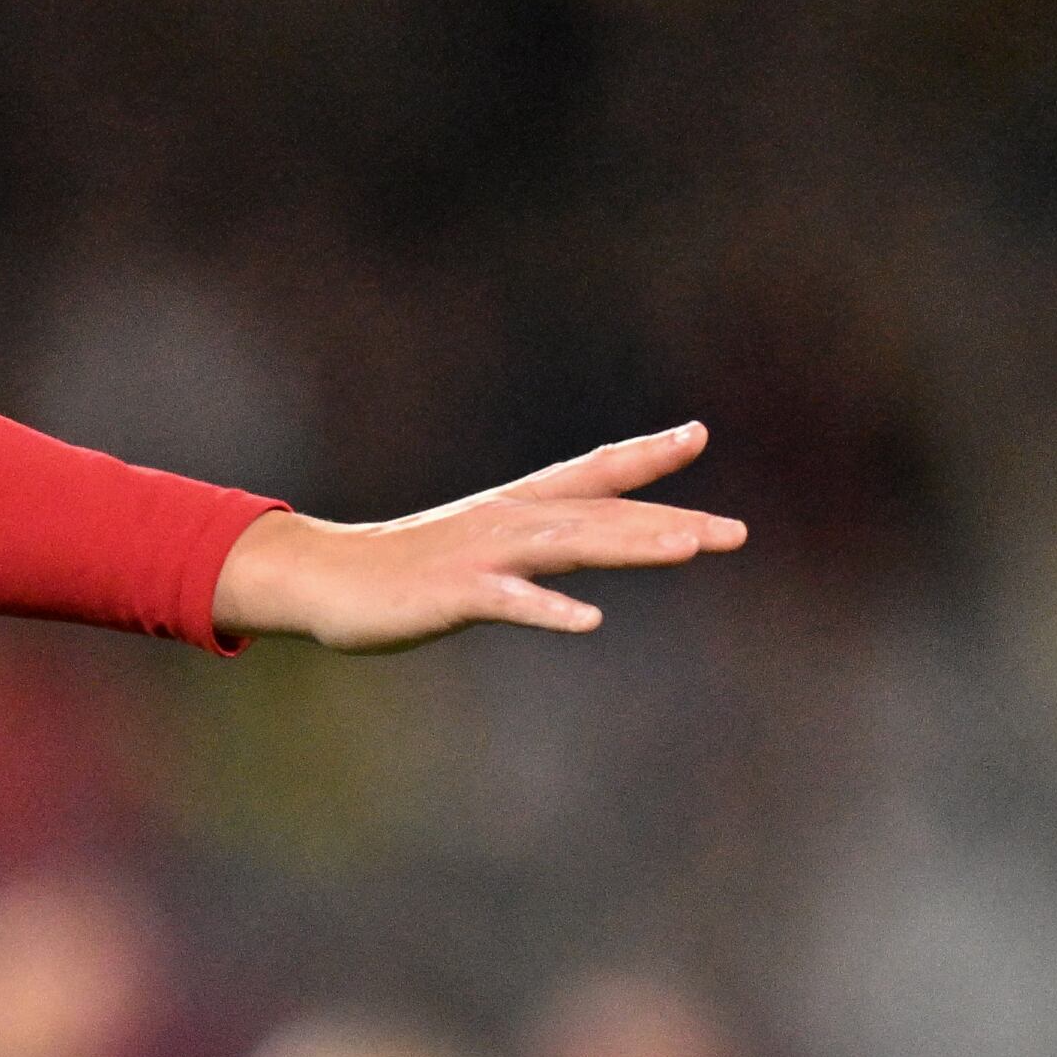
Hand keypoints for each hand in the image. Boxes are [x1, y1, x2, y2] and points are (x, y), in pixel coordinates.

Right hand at [210, 423, 744, 651]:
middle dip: (670, 521)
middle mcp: (509, 521)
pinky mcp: (453, 594)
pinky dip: (548, 609)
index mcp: (516, 508)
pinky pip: (509, 601)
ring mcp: (483, 555)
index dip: (645, 456)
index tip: (696, 434)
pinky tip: (588, 622)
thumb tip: (582, 544)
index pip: (593, 474)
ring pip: (569, 545)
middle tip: (734, 533)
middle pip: (602, 515)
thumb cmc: (400, 567)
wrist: (321, 577)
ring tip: (687, 549)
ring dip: (629, 544)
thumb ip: (532, 547)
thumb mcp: (476, 546)